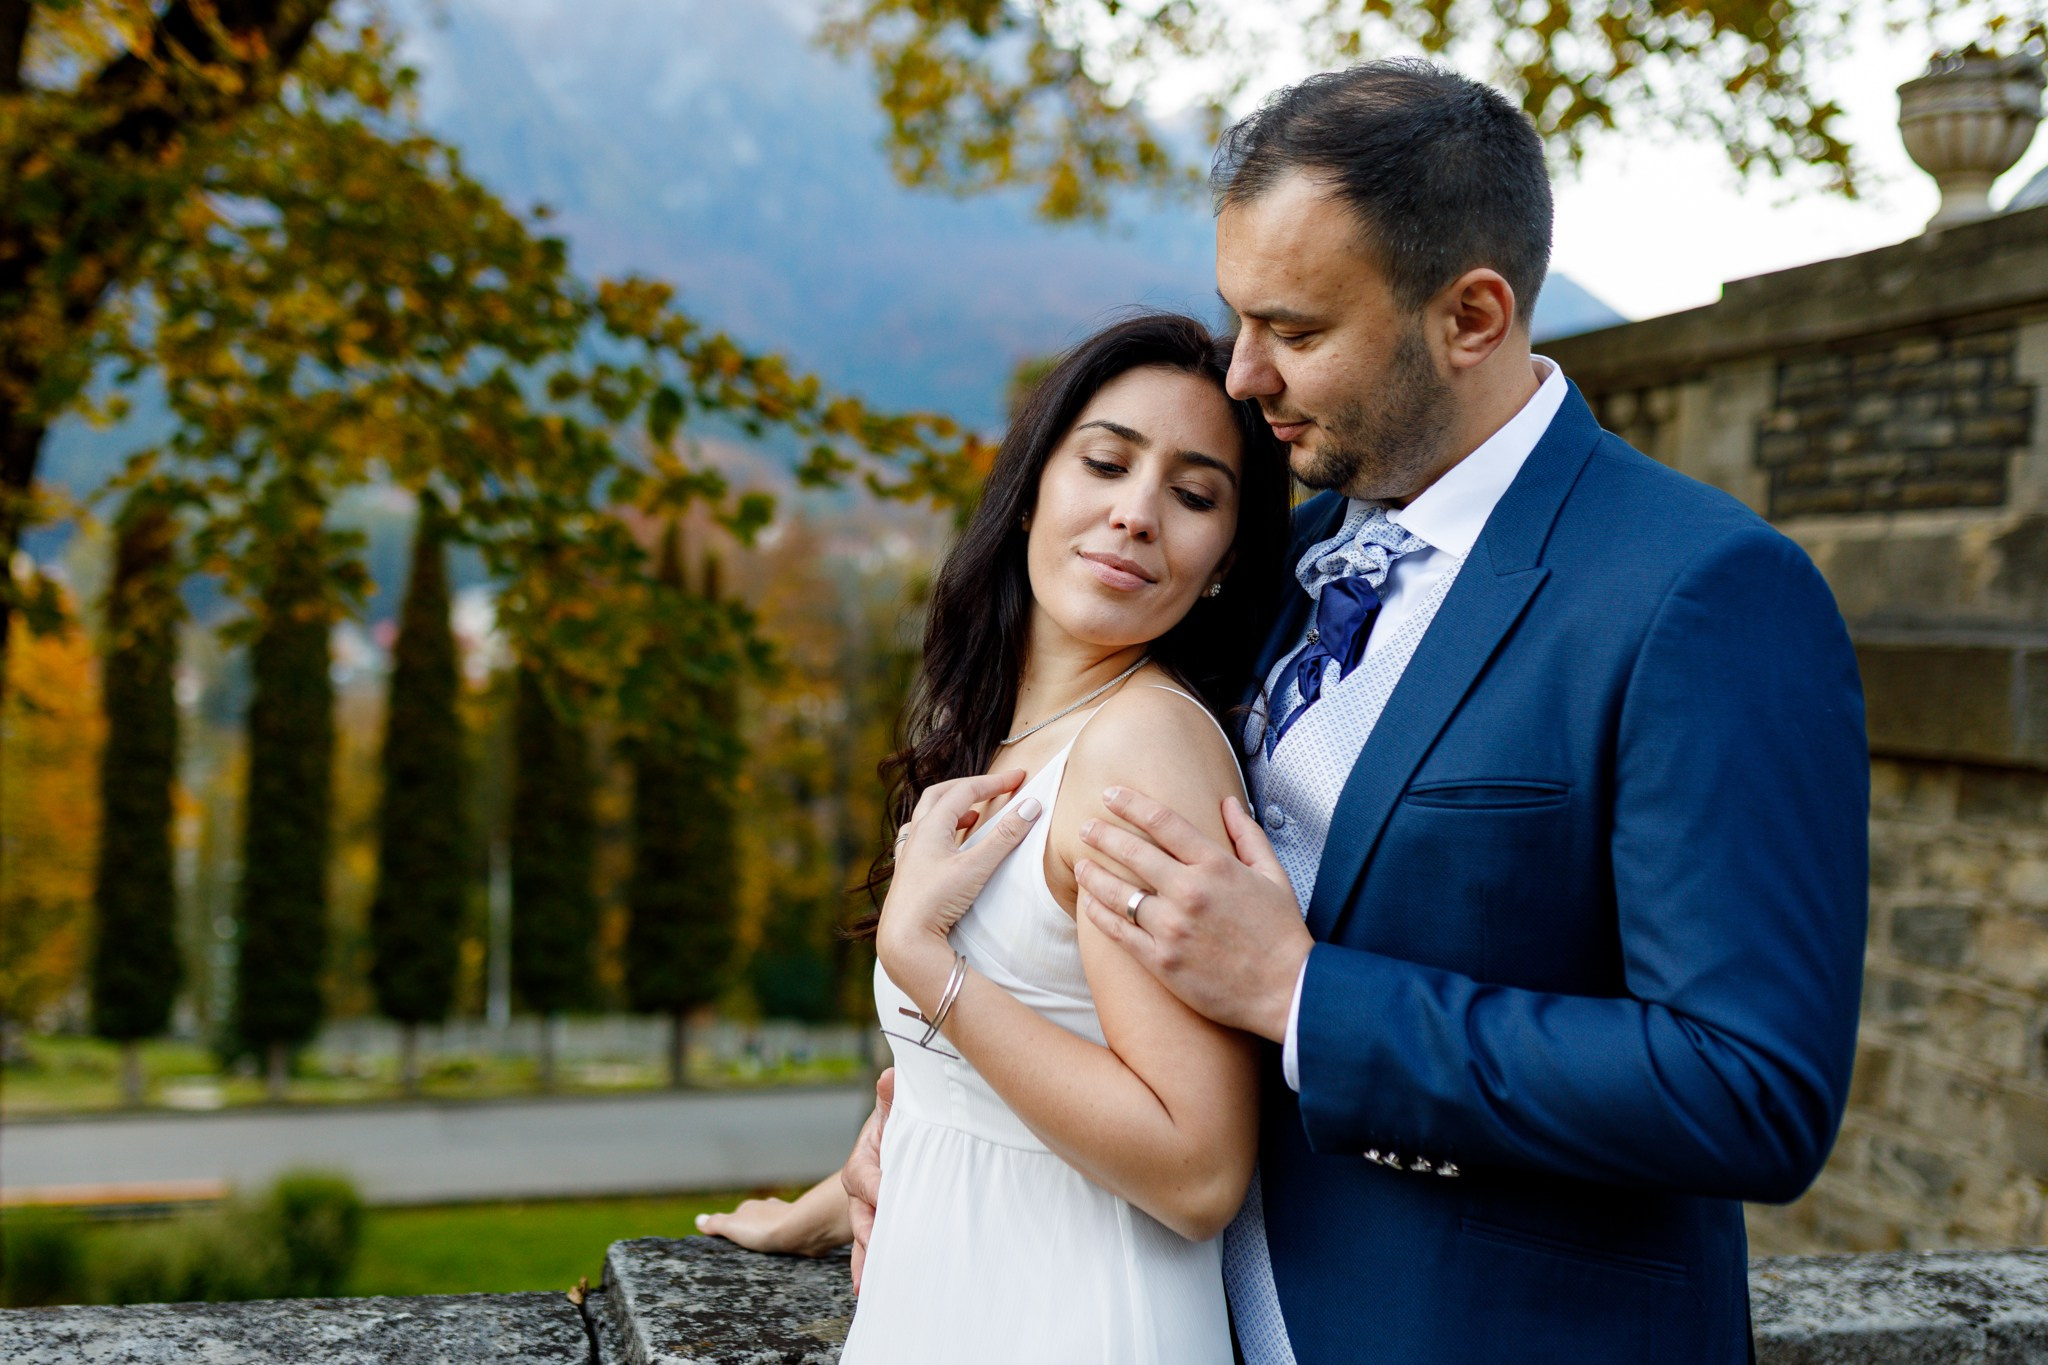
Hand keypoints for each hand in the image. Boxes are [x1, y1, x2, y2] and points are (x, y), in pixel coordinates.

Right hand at [694, 1195, 824, 1255]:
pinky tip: (784, 1258)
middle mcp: (770, 1210)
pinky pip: (791, 1241)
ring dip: (772, 1242)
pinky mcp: (802, 1233)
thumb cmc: (765, 1228)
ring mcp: (788, 1221)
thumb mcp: (732, 1226)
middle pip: (758, 1223)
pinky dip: (786, 1248)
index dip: (733, 1230)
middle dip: (754, 1236)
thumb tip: (698, 1220)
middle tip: (747, 1255)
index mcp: (752, 1208)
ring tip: (765, 1260)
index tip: (730, 1245)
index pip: (738, 1218)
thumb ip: (716, 1223)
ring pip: (776, 1231)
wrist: (801, 1232)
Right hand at [842, 1067, 892, 1292]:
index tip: (887, 1196)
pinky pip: (876, 1250)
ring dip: (866, 1260)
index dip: (874, 1188)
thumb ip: (893, 1098)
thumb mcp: (898, 1110)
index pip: (863, 1177)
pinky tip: (874, 1290)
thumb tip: (889, 1077)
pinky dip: (874, 1268)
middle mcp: (863, 1192)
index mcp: (863, 1162)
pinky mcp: (885, 1228)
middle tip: (876, 1246)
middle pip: (860, 1215)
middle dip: (867, 1232)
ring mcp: (872, 1213)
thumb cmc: (902, 1124)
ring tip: (867, 1285)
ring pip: (864, 1238)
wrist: (910, 1141)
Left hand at [875, 770, 1041, 1004]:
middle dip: (969, 787)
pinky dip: (938, 833)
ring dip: (951, 809)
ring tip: (972, 816)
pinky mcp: (908, 876)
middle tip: (995, 788)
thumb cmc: (936, 901)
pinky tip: (946, 847)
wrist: (905, 940)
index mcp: (930, 827)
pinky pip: (919, 841)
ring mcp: (909, 855)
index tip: (1019, 777)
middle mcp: (916, 836)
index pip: (964, 790)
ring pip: (926, 818)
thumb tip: (1031, 805)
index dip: (994, 782)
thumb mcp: (977, 867)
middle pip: (939, 795)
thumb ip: (1005, 836)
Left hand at [1076, 790, 1311, 1040]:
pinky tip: (1089, 903)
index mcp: (1216, 867)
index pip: (1163, 822)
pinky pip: (1119, 932)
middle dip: (1102, 834)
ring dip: (1093, 874)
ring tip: (1080, 865)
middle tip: (1086, 826)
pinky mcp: (1161, 961)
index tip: (1111, 794)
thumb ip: (1248, 835)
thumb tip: (1228, 802)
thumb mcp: (1274, 875)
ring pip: (1117, 893)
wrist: (1286, 992)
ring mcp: (1173, 928)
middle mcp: (1190, 892)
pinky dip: (1099, 914)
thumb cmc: (1281, 934)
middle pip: (1131, 852)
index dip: (1131, 804)